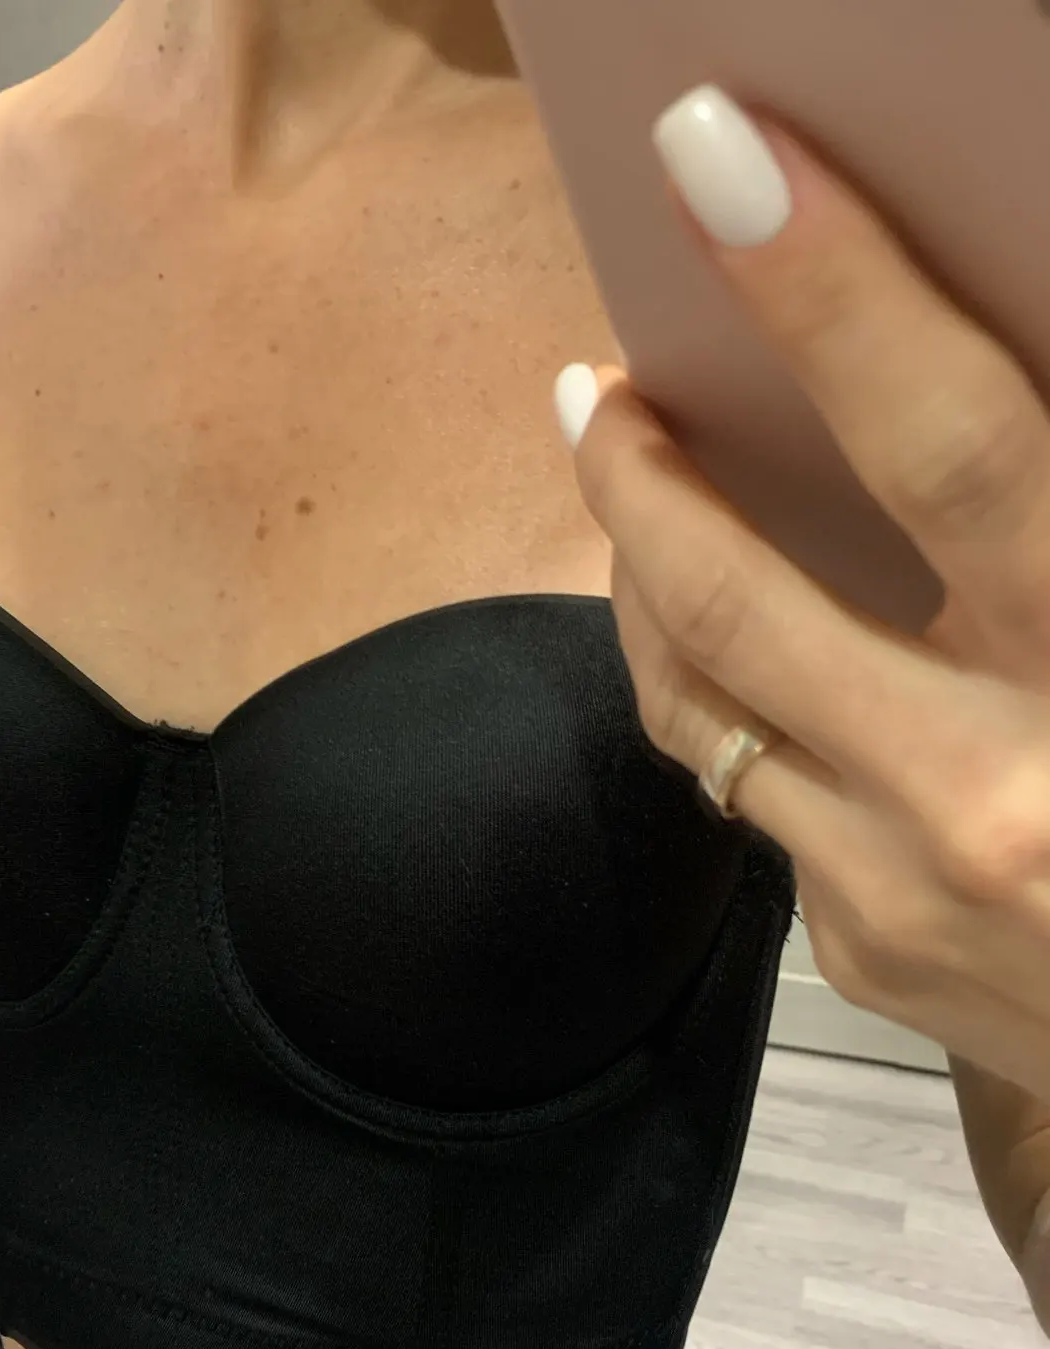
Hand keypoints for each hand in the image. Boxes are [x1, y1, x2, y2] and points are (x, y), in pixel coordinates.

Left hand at [560, 88, 1049, 1104]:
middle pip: (735, 603)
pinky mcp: (858, 956)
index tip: (713, 158)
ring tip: (637, 501)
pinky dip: (741, 706)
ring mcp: (896, 894)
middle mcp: (984, 794)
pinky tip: (758, 656)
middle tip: (597, 389)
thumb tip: (974, 390)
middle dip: (637, 480)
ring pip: (695, 713)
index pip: (949, 447)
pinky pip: (759, 795)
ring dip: (649, 592)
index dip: (832, 293)